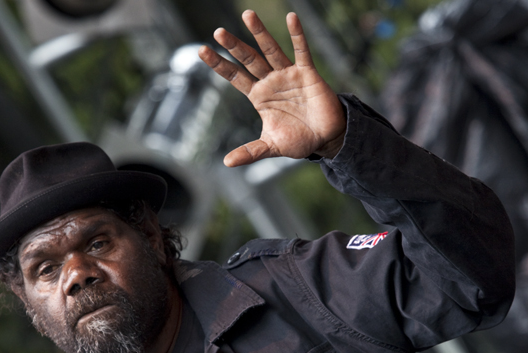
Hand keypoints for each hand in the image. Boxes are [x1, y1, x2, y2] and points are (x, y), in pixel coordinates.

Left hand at [198, 10, 345, 166]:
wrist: (326, 139)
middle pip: (248, 60)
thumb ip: (250, 151)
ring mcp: (288, 75)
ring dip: (260, 34)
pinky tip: (291, 17)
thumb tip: (227, 163)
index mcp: (259, 96)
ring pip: (270, 50)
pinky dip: (297, 35)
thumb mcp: (271, 147)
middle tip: (218, 32)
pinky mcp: (307, 73)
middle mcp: (270, 82)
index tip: (201, 51)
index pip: (234, 77)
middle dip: (233, 46)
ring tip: (247, 15)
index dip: (219, 65)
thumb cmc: (299, 140)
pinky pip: (301, 51)